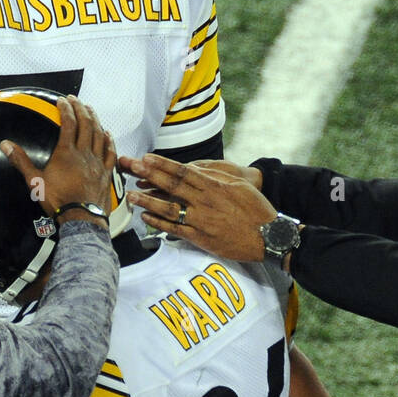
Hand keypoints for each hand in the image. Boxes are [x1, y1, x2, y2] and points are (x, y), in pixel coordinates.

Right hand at [2, 96, 115, 218]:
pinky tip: (108, 134)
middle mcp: (84, 154)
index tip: (62, 101)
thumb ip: (20, 161)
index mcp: (66, 153)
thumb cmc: (58, 201)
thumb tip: (5, 144)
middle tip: (76, 100)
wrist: (81, 219)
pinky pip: (110, 153)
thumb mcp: (35, 181)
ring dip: (95, 120)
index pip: (68, 123)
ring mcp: (97, 163)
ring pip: (99, 135)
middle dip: (80, 109)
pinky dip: (109, 141)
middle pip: (85, 124)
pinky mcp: (106, 173)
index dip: (65, 109)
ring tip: (90, 110)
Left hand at [119, 153, 279, 261]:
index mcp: (214, 186)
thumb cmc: (256, 210)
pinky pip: (175, 229)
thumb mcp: (239, 185)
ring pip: (169, 208)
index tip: (146, 158)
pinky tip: (146, 218)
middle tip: (130, 168)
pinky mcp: (201, 238)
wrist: (268, 237)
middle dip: (148, 175)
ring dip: (148, 201)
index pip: (183, 172)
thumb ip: (216, 176)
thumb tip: (195, 169)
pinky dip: (159, 223)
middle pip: (172, 186)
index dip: (162, 164)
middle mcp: (205, 202)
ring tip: (131, 195)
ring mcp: (202, 221)